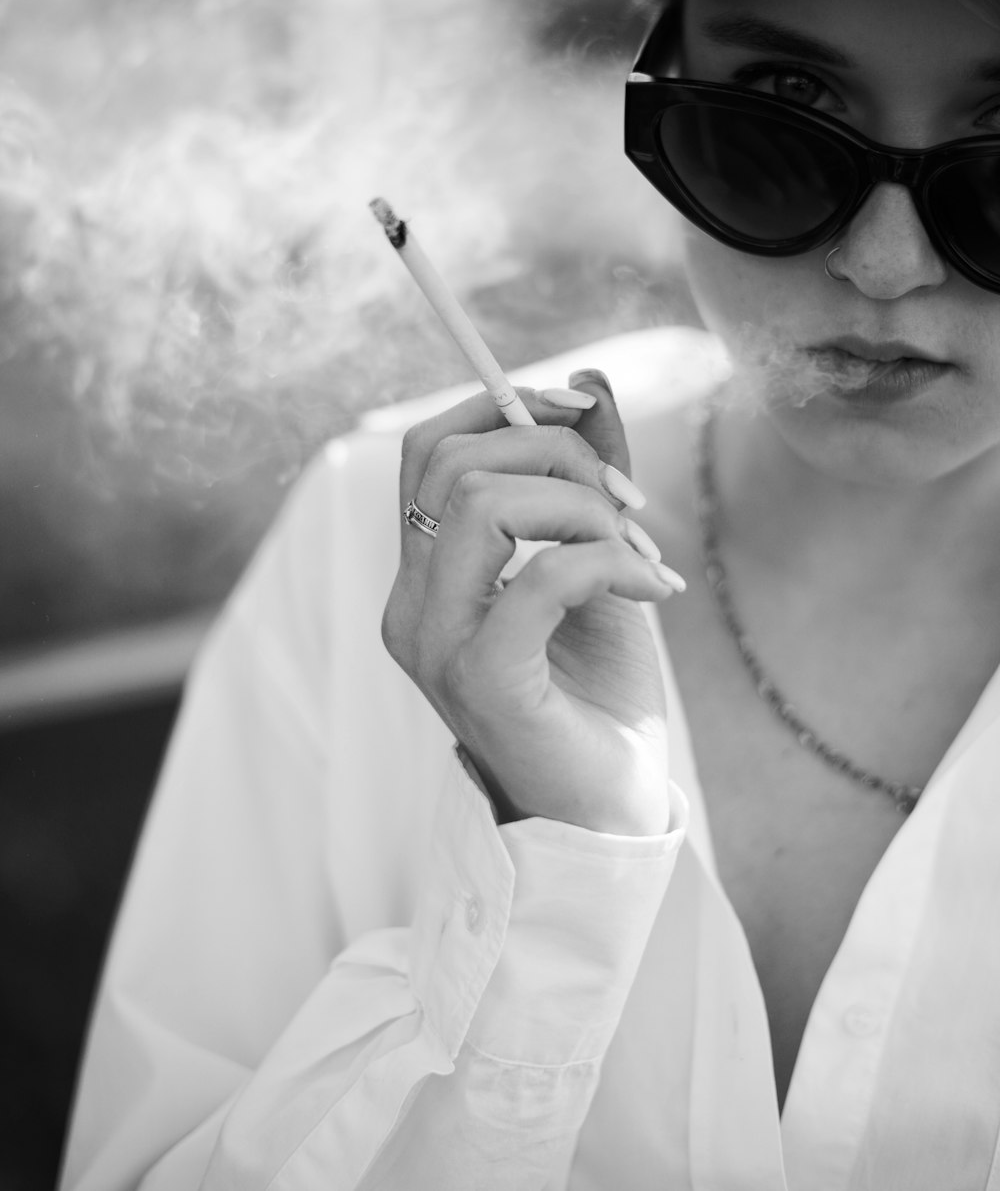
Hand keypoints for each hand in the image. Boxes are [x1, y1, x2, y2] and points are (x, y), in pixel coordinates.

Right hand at [380, 372, 683, 834]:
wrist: (610, 811)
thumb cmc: (597, 693)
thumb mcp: (597, 565)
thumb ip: (584, 484)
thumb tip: (590, 387)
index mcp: (424, 577)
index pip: (424, 453)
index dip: (497, 408)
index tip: (576, 407)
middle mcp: (412, 607)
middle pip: (451, 464)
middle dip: (556, 455)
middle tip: (626, 502)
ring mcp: (437, 646)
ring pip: (480, 505)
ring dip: (581, 506)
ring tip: (635, 550)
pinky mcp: (484, 682)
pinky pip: (542, 577)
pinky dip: (610, 562)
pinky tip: (654, 589)